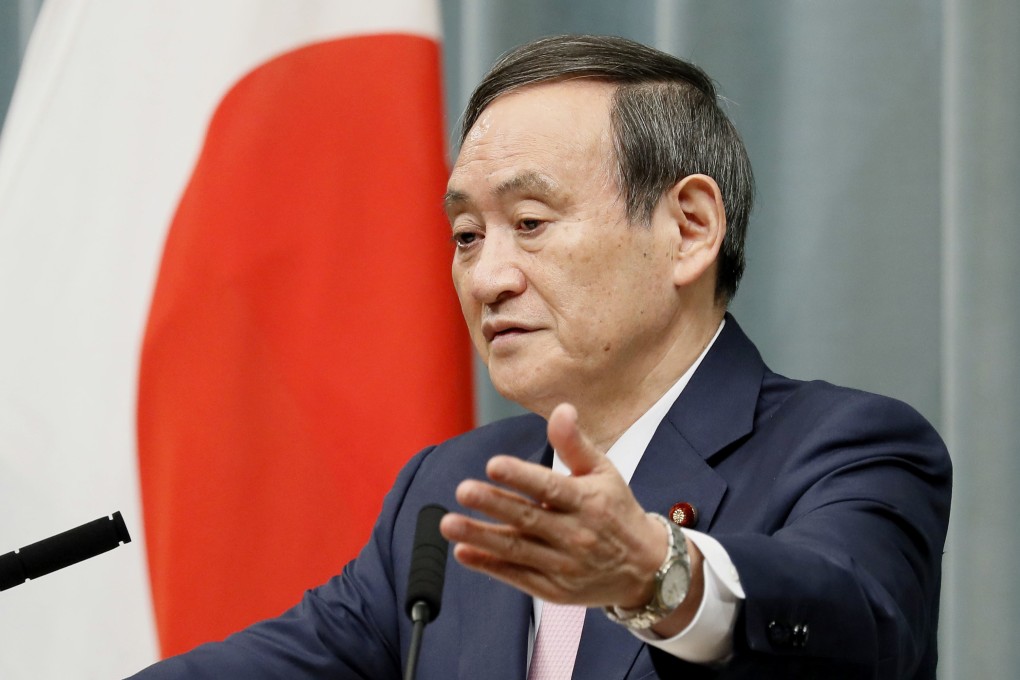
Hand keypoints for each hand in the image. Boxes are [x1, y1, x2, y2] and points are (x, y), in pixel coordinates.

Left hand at [439, 403, 666, 608]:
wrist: (645, 569)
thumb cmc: (617, 511)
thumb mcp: (604, 472)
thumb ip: (575, 443)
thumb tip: (562, 409)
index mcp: (588, 502)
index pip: (550, 487)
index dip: (521, 476)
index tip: (493, 464)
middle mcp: (576, 535)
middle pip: (528, 518)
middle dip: (494, 504)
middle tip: (463, 490)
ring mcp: (564, 565)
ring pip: (516, 550)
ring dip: (481, 537)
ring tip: (448, 524)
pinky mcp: (554, 589)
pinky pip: (516, 576)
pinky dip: (489, 566)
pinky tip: (463, 552)